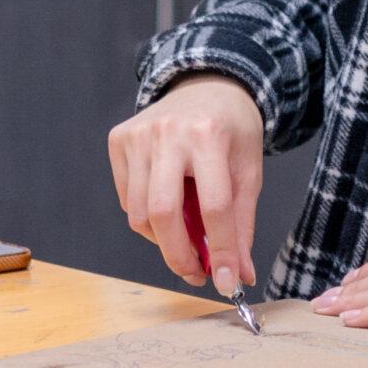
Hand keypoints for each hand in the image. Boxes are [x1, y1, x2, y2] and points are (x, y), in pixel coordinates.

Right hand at [107, 74, 263, 296]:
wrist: (208, 86)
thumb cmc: (232, 131)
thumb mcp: (249, 172)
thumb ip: (242, 225)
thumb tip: (238, 275)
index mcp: (208, 135)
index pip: (214, 206)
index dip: (221, 250)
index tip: (226, 282)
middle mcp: (168, 131)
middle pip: (162, 212)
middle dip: (178, 255)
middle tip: (195, 273)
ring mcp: (138, 134)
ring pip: (138, 212)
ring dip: (162, 238)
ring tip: (185, 236)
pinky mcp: (119, 139)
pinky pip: (127, 199)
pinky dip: (146, 216)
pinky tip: (167, 205)